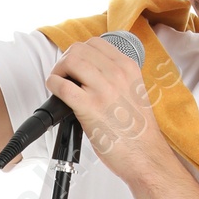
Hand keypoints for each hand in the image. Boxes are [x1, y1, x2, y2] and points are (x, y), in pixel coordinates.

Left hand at [45, 36, 173, 188]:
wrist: (145, 155)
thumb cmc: (138, 131)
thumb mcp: (135, 92)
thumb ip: (117, 79)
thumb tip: (92, 74)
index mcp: (128, 68)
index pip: (96, 43)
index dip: (80, 52)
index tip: (76, 65)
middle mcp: (116, 74)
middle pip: (79, 49)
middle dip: (66, 60)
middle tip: (64, 75)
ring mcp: (103, 90)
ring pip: (70, 61)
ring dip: (58, 70)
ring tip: (59, 83)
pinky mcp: (90, 108)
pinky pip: (63, 86)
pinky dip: (53, 85)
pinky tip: (56, 92)